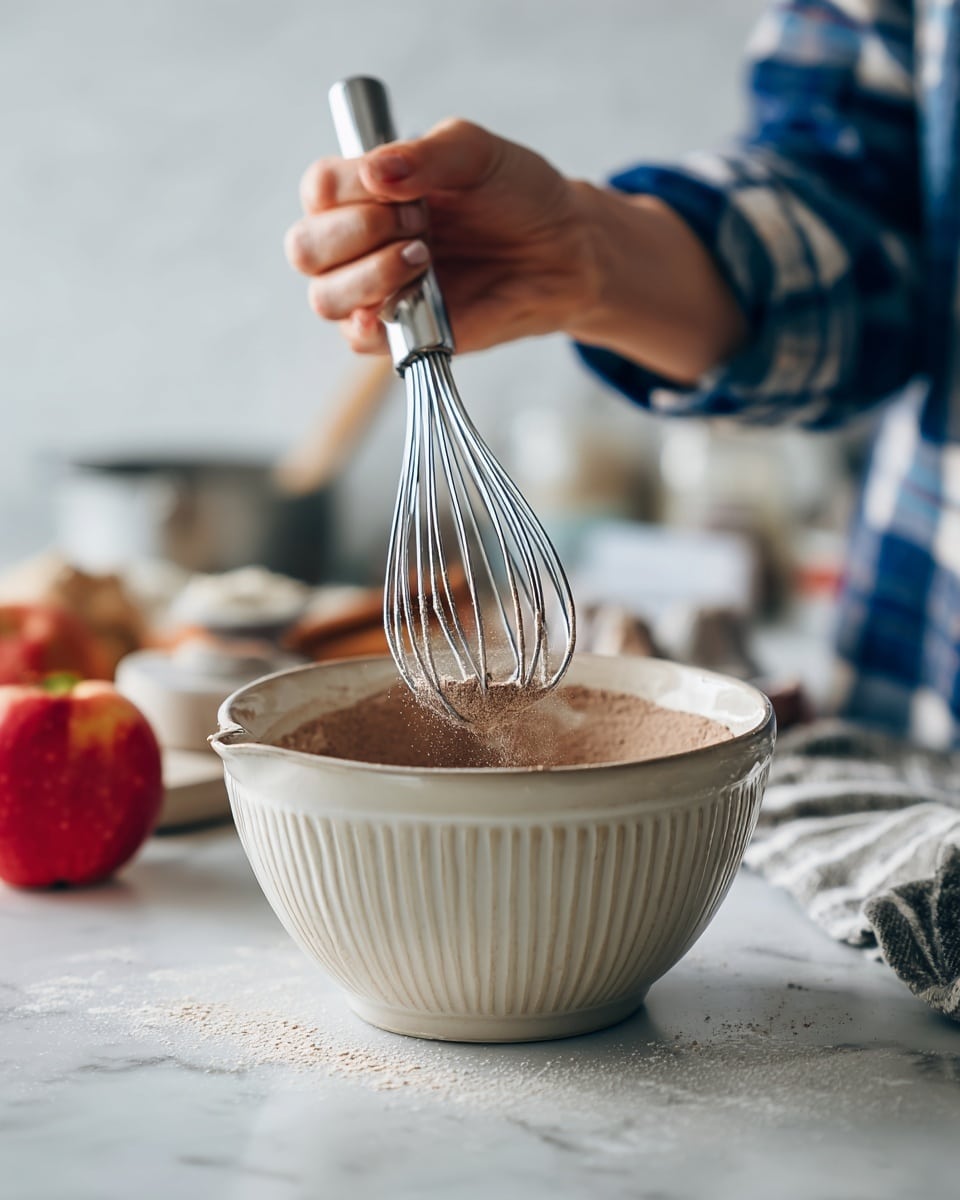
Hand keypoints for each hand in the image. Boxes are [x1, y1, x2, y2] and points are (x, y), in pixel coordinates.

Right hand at [284, 119, 746, 380]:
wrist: (564, 251)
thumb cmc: (518, 196)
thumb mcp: (478, 153)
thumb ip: (428, 154)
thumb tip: (377, 172)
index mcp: (366, 191)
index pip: (319, 189)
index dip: (351, 188)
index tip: (407, 188)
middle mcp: (359, 243)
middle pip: (305, 247)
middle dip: (356, 233)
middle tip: (419, 225)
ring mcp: (376, 292)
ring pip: (325, 297)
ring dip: (369, 275)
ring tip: (425, 258)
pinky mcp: (402, 333)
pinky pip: (359, 340)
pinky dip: (375, 321)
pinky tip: (411, 297)